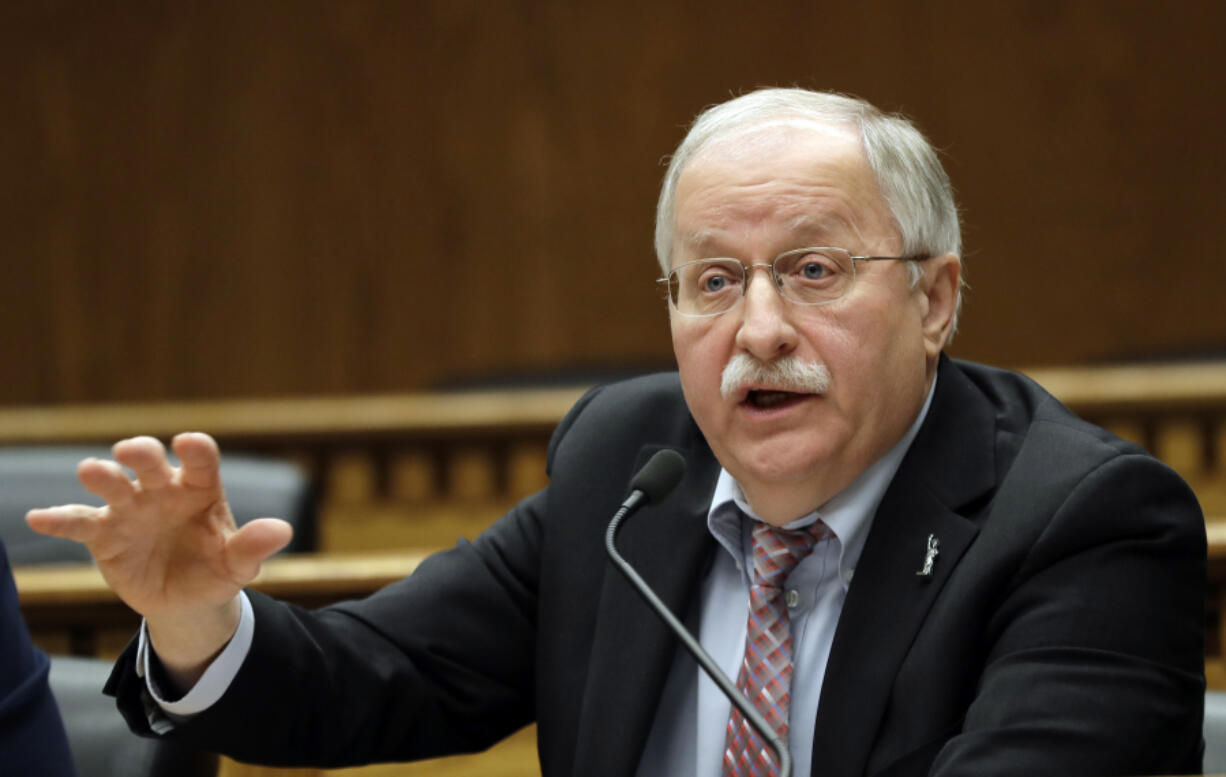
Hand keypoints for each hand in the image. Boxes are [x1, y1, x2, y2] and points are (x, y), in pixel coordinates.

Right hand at [25, 432, 291, 676]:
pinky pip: (79, 523)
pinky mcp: (105, 534)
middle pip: (151, 463)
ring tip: (92, 471)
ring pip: (113, 485)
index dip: (196, 450)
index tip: (189, 443)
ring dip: (103, 475)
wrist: (187, 599)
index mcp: (201, 488)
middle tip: (133, 451)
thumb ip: (255, 546)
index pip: (201, 461)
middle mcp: (163, 490)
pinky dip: (59, 519)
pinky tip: (38, 517)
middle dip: (142, 453)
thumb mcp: (239, 564)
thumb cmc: (217, 569)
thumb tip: (283, 531)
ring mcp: (131, 509)